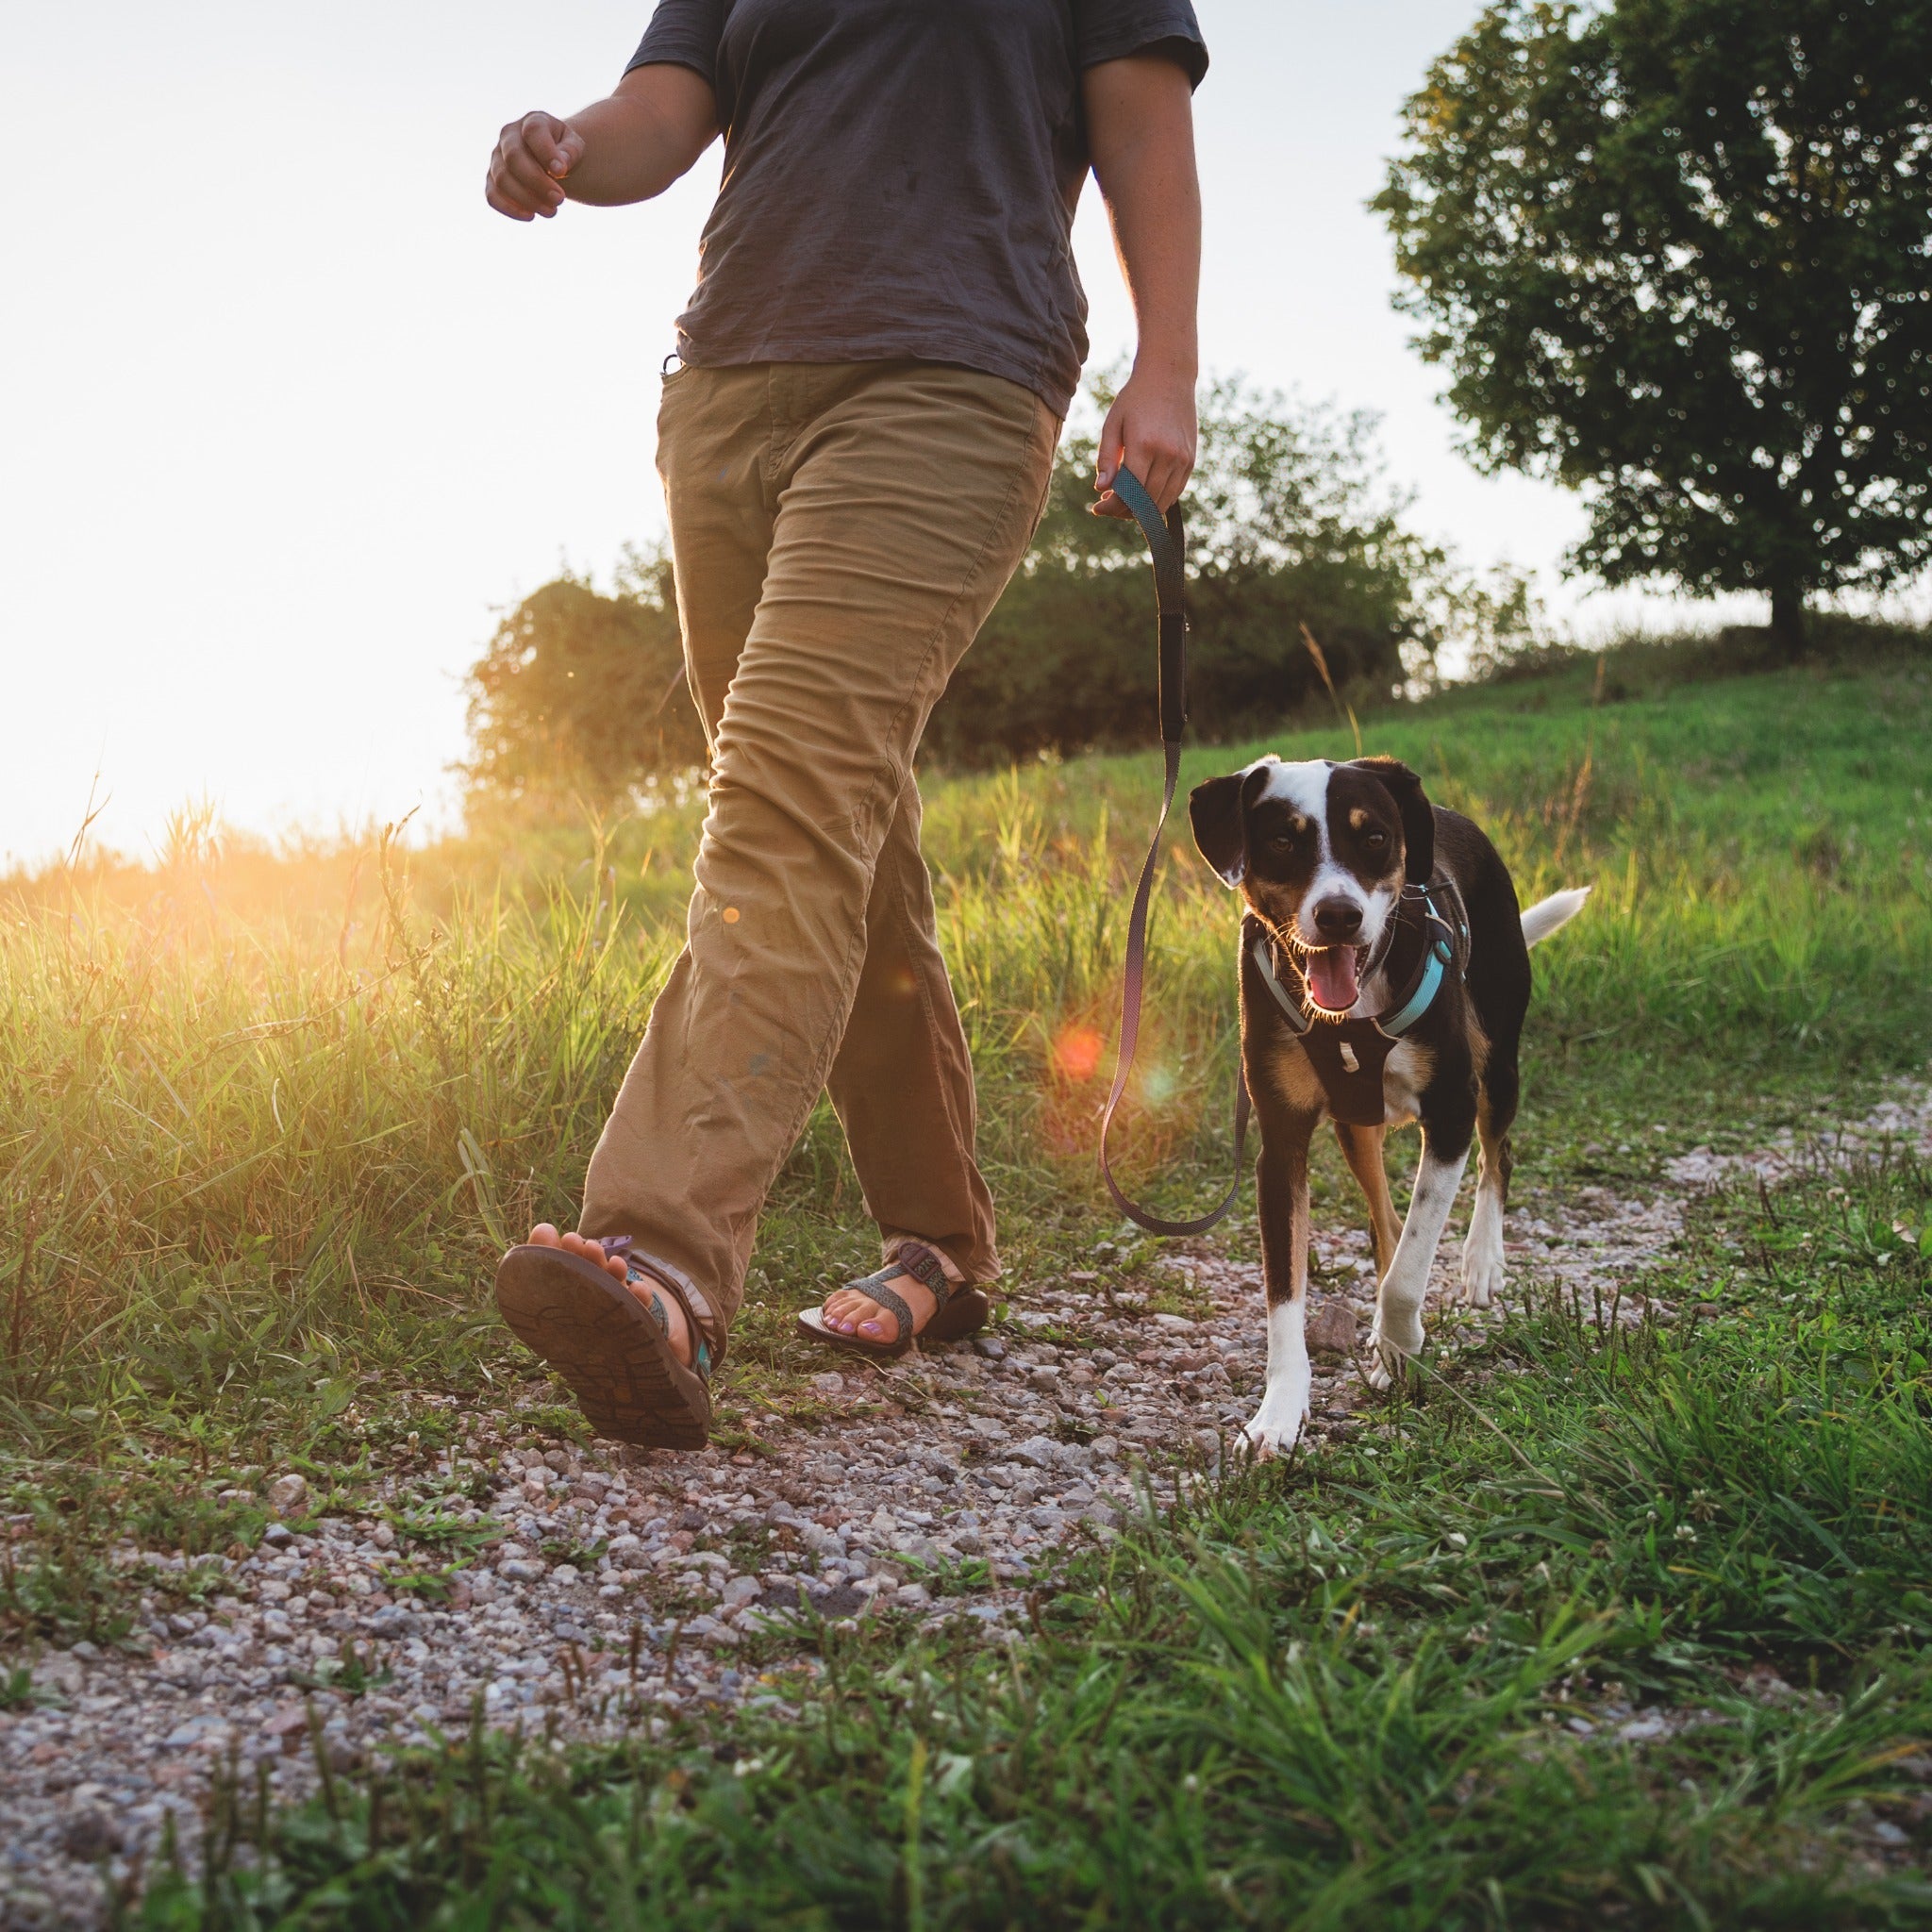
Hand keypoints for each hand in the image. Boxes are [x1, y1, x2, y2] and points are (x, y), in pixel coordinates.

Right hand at [486, 111, 587, 220]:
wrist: (550, 159)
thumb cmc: (563, 151)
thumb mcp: (575, 146)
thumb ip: (570, 151)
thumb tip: (559, 167)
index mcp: (532, 122)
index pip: (533, 132)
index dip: (546, 152)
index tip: (561, 172)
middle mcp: (509, 136)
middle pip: (514, 158)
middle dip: (537, 182)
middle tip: (560, 199)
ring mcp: (497, 158)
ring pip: (502, 179)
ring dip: (527, 199)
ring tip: (552, 211)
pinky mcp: (492, 180)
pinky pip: (492, 195)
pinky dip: (509, 208)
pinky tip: (531, 216)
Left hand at [1092, 366, 1196, 518]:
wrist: (1169, 377)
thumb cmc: (1135, 399)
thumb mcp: (1113, 424)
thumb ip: (1106, 458)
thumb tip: (1101, 489)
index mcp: (1144, 446)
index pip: (1128, 493)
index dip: (1111, 507)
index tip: (1097, 508)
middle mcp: (1167, 455)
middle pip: (1144, 502)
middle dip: (1122, 510)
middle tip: (1107, 505)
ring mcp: (1182, 459)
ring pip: (1161, 502)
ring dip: (1140, 510)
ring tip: (1123, 501)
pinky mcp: (1190, 460)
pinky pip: (1174, 493)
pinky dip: (1157, 501)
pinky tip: (1141, 494)